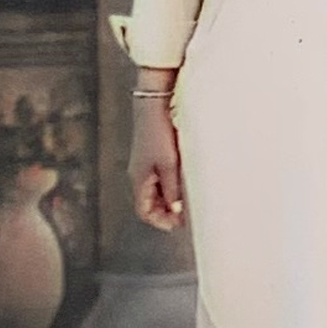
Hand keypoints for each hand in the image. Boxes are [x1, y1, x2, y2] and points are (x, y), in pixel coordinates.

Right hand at [132, 91, 186, 228]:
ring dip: (169, 199)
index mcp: (139, 180)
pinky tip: (184, 180)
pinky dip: (169, 184)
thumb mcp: (169, 164)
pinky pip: (158, 177)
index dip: (160, 221)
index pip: (144, 211)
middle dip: (166, 212)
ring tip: (188, 200)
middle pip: (149, 203)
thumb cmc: (160, 133)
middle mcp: (138, 174)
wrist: (153, 103)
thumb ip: (172, 189)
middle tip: (186, 215)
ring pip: (155, 190)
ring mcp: (144, 163)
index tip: (179, 224)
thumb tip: (176, 210)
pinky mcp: (151, 153)